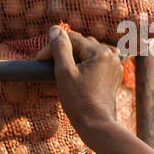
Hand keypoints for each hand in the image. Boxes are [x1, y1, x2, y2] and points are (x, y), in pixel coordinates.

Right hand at [38, 25, 123, 142]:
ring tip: (62, 72)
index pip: (71, 39)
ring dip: (74, 58)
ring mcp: (114, 65)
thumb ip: (59, 48)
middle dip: (64, 52)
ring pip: (88, 52)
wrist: (96, 124)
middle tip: (48, 67)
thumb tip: (54, 29)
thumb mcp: (64, 73)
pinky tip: (77, 75)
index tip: (39, 61)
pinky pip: (96, 62)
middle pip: (81, 44)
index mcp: (99, 52)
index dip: (52, 48)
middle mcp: (110, 55)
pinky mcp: (114, 75)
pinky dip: (85, 64)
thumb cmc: (78, 101)